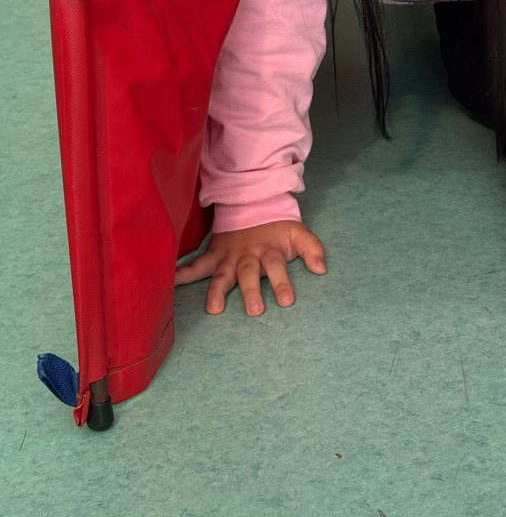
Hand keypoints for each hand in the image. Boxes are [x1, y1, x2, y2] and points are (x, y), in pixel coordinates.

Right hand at [174, 221, 325, 315]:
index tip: (287, 300)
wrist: (252, 205)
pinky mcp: (214, 255)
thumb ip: (313, 248)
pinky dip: (183, 273)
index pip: (277, 267)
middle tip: (255, 310)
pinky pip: (197, 265)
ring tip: (214, 309)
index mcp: (270, 250)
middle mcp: (248, 255)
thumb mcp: (298, 233)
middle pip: (249, 273)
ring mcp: (229, 257)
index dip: (282, 282)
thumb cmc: (277, 228)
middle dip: (251, 291)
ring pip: (223, 274)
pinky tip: (171, 283)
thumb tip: (322, 269)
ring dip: (217, 291)